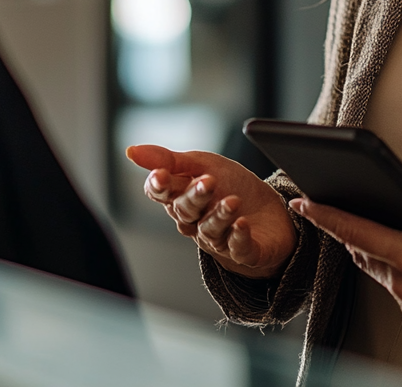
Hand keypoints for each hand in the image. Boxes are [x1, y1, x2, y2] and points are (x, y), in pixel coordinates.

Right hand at [126, 144, 296, 279]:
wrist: (271, 213)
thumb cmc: (232, 186)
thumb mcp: (202, 164)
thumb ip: (169, 159)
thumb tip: (130, 151)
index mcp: (183, 198)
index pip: (162, 194)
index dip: (159, 186)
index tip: (161, 175)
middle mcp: (196, 221)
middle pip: (186, 211)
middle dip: (195, 196)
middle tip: (209, 181)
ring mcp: (219, 239)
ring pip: (210, 230)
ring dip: (220, 215)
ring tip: (233, 201)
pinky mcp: (244, 251)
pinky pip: (237, 248)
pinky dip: (239, 237)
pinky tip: (242, 225)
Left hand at [289, 157, 401, 343]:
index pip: (358, 233)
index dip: (327, 217)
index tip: (305, 205)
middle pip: (364, 253)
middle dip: (351, 232)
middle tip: (341, 211)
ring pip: (381, 274)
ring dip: (376, 253)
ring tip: (381, 232)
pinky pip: (400, 294)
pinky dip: (398, 275)